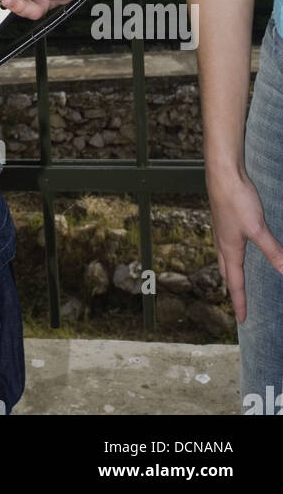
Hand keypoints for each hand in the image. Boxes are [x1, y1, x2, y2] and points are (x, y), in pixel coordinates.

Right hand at [207, 171, 282, 321]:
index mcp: (229, 249)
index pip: (235, 282)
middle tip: (237, 300)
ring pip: (223, 255)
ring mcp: (221, 228)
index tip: (242, 320)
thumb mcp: (258, 229)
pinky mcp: (223, 217)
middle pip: (225, 271)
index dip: (240, 302)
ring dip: (229, 269)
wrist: (222, 173)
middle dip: (231, 287)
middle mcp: (222, 241)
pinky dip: (230, 252)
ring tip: (235, 275)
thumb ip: (273, 251)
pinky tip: (237, 244)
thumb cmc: (236, 200)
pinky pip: (225, 241)